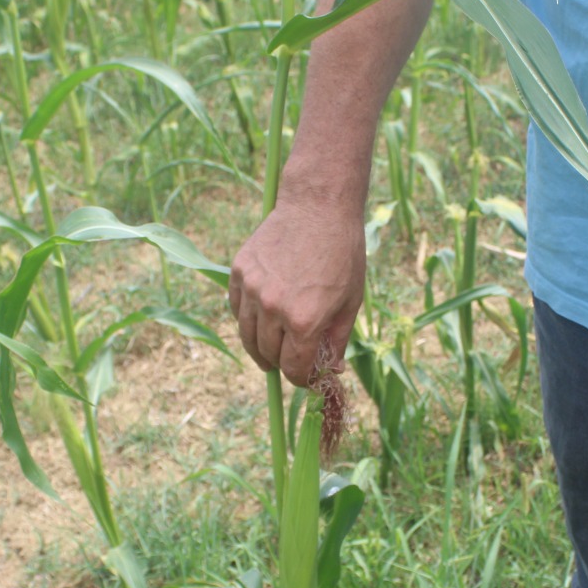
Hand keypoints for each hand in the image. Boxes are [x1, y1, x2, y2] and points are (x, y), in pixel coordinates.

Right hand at [228, 193, 365, 386]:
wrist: (318, 207)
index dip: (301, 380)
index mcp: (304, 320)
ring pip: (247, 335)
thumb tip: (331, 370)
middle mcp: (273, 308)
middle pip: (268, 355)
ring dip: (259, 347)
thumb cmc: (343, 254)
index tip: (306, 379)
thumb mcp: (350, 301)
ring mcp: (252, 289)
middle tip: (290, 363)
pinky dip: (246, 319)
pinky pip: (236, 308)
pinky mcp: (239, 271)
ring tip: (269, 350)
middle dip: (281, 364)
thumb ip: (337, 340)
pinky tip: (260, 320)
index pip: (293, 369)